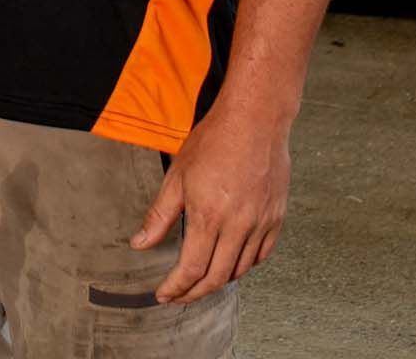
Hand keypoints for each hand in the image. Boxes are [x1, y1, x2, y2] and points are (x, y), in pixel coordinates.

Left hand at [131, 99, 290, 303]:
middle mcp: (237, 225)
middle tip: (180, 296)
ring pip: (240, 269)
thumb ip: (159, 214)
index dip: (176, 288)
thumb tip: (139, 244)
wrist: (254, 119)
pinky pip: (262, 255)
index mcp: (209, 215)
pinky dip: (245, 264)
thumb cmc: (214, 140)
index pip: (191, 269)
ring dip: (219, 280)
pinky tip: (232, 260)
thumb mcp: (177, 175)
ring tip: (202, 278)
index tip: (164, 295)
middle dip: (195, 293)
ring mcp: (261, 223)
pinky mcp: (276, 218)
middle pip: (217, 277)